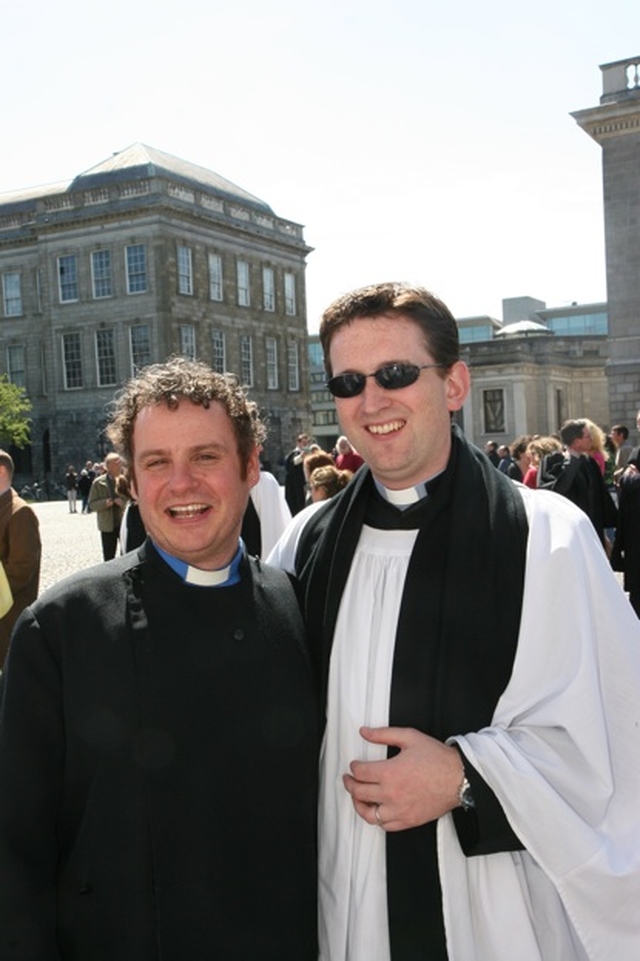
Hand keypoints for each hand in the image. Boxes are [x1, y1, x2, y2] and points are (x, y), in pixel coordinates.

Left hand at [343, 726, 463, 831]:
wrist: (459, 778)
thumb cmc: (438, 759)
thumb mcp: (409, 737)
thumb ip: (384, 734)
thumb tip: (365, 732)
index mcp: (389, 773)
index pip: (360, 773)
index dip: (353, 767)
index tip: (354, 765)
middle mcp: (391, 794)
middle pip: (359, 793)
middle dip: (350, 784)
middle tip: (349, 779)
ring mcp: (399, 810)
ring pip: (368, 814)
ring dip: (359, 804)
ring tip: (358, 797)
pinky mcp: (409, 820)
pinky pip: (385, 825)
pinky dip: (377, 819)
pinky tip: (376, 810)